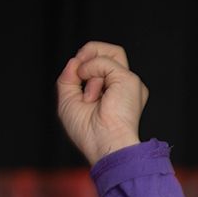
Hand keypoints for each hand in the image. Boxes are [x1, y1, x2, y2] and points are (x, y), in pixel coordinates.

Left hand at [55, 42, 146, 165]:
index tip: (75, 77)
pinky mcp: (129, 80)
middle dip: (90, 52)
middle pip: (112, 51)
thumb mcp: (68, 100)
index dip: (85, 63)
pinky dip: (91, 71)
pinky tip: (91, 92)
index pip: (102, 63)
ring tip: (87, 85)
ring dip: (90, 63)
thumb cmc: (89, 134)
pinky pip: (105, 61)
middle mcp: (125, 86)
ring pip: (112, 51)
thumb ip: (69, 77)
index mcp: (115, 92)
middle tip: (79, 72)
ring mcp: (129, 83)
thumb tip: (75, 60)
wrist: (103, 145)